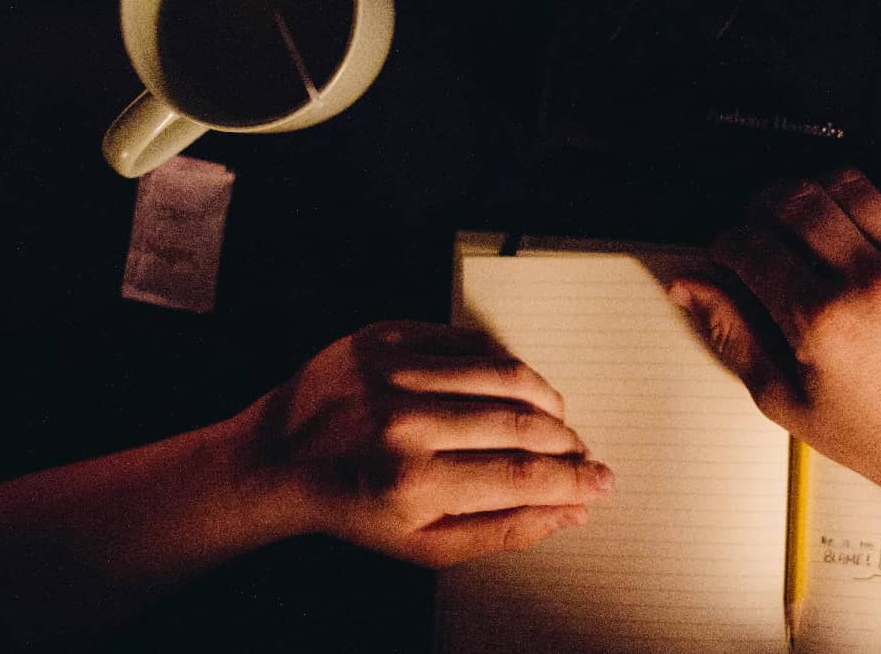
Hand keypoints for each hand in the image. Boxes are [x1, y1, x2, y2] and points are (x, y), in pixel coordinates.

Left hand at [244, 321, 612, 566]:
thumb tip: (571, 512)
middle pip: (521, 423)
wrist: (279, 457)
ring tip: (557, 418)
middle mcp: (404, 421)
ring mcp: (393, 369)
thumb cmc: (355, 507)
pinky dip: (505, 364)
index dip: (573, 481)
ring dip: (546, 397)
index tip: (602, 483)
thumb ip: (502, 532)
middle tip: (582, 453)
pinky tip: (515, 385)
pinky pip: (471, 340)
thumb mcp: (424, 545)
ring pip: (505, 372)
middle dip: (567, 442)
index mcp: (412, 481)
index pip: (522, 478)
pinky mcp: (387, 335)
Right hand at [670, 169, 880, 514]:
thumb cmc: (876, 436)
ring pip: (844, 184)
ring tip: (800, 220)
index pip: (751, 246)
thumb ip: (732, 334)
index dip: (724, 243)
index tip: (724, 254)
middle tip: (756, 230)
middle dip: (759, 206)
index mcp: (820, 319)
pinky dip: (864, 196)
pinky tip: (852, 224)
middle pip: (794, 199)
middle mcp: (867, 280)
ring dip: (810, 193)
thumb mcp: (784, 400)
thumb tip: (691, 289)